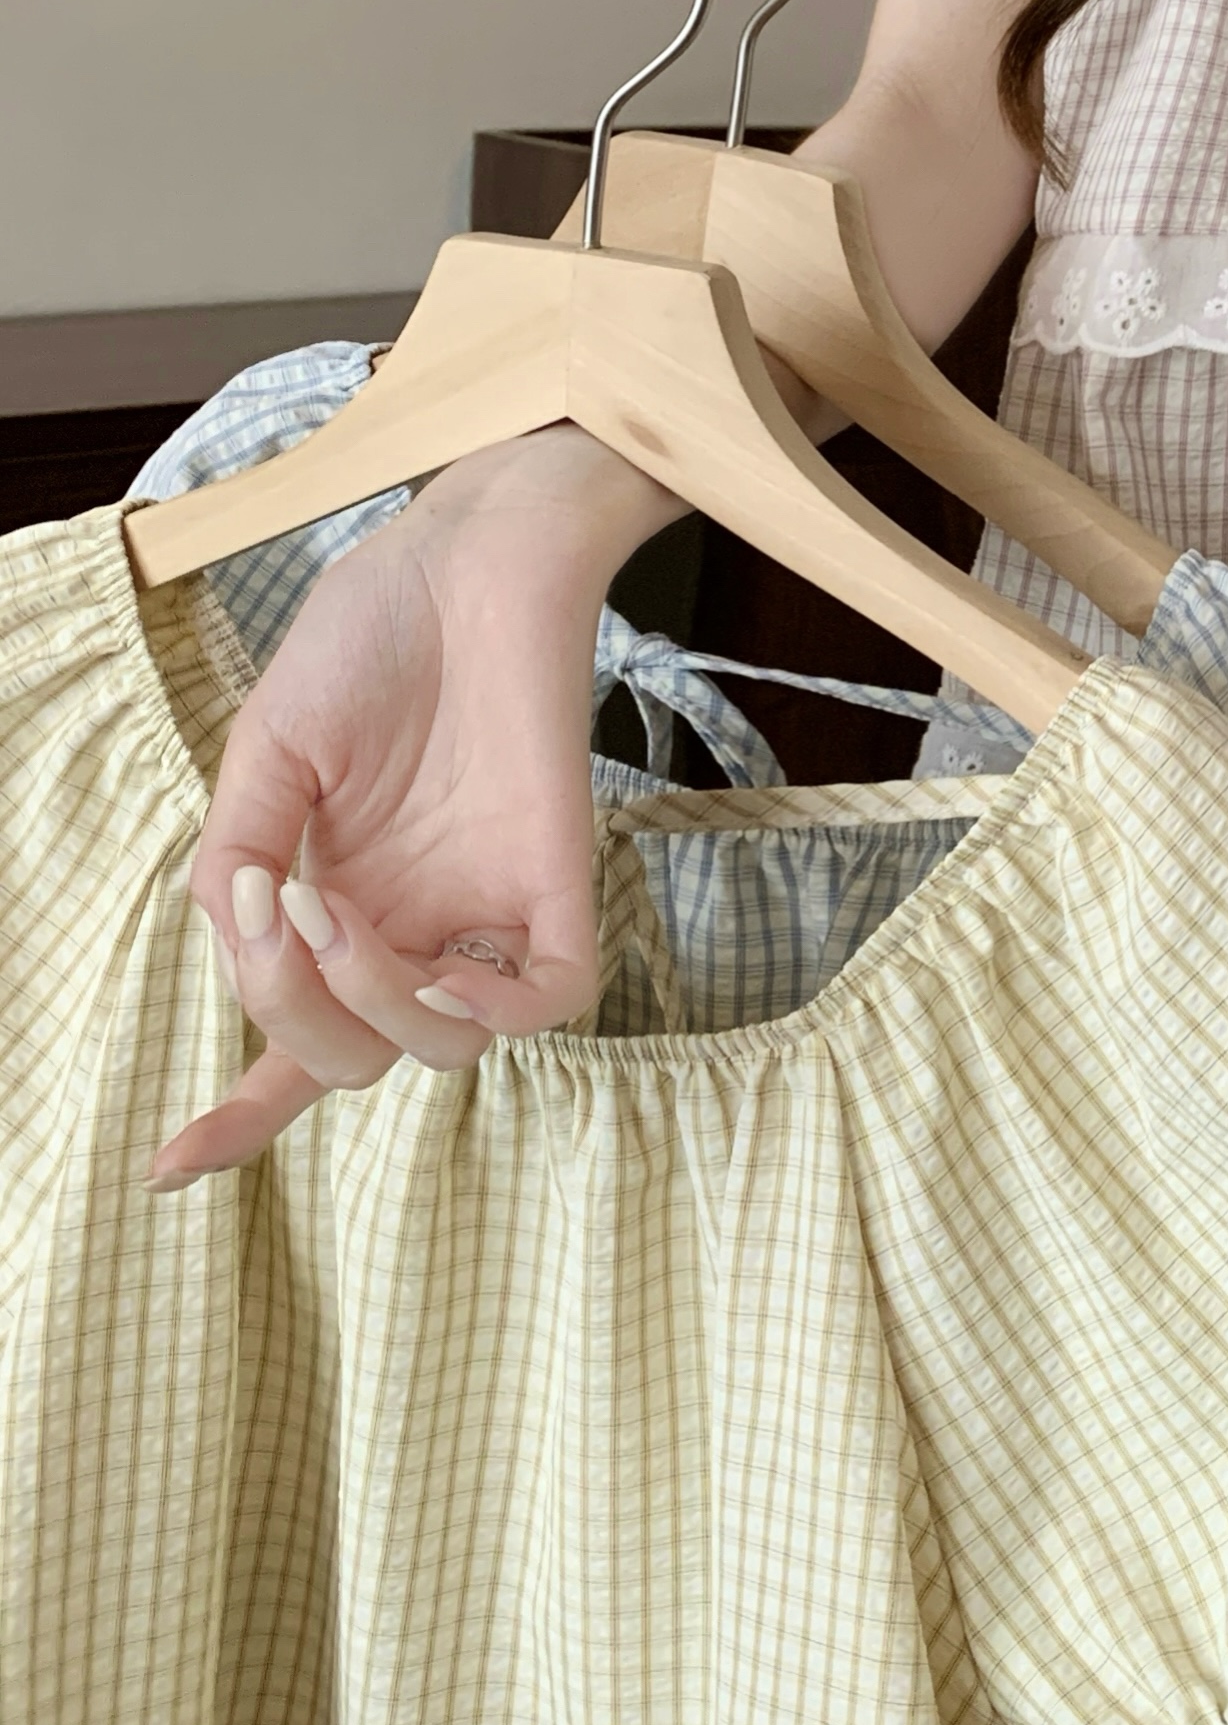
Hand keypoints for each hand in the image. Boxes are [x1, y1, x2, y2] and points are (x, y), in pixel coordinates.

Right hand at [146, 427, 658, 1187]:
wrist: (469, 555)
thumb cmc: (376, 636)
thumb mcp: (272, 749)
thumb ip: (242, 848)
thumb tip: (232, 931)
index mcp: (335, 901)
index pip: (294, 1037)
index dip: (239, 1114)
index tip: (169, 1169)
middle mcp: (413, 918)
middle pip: (356, 1056)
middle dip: (296, 1017)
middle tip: (280, 910)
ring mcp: (488, 901)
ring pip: (443, 1044)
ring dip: (373, 1006)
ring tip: (340, 909)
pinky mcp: (561, 873)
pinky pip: (554, 995)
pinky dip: (500, 1012)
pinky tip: (447, 971)